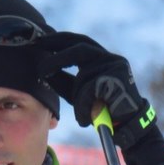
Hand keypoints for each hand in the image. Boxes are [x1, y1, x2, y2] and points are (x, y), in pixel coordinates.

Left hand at [35, 32, 156, 148]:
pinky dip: (82, 105)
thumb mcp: (75, 91)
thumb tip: (39, 68)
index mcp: (98, 57)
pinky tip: (83, 118)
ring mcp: (116, 67)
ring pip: (84, 72)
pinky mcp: (119, 81)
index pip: (76, 41)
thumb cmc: (98, 107)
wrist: (125, 125)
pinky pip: (91, 90)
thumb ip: (60, 79)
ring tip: (58, 88)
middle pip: (80, 47)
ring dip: (71, 86)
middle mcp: (109, 58)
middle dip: (57, 47)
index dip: (57, 39)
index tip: (38, 40)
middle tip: (38, 49)